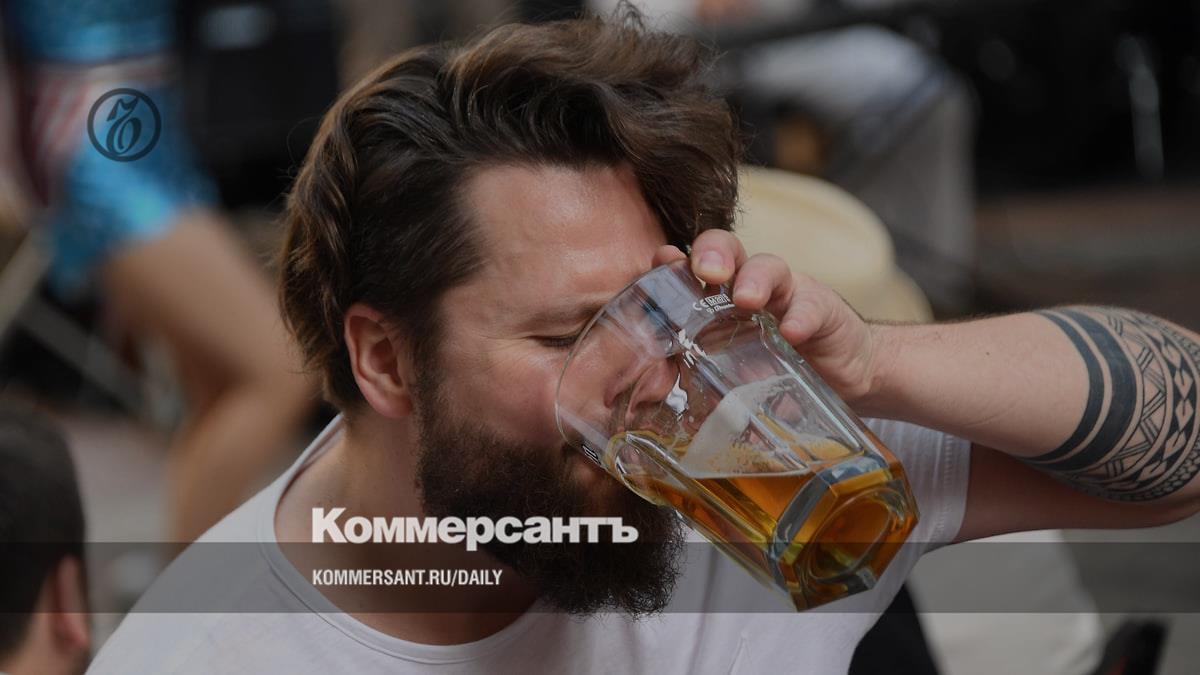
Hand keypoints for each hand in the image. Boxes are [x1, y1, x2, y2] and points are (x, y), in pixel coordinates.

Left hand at [652, 230, 881, 406]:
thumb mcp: (735, 371)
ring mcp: (788, 294)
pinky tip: (792, 333)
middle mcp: (752, 286)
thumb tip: (664, 402)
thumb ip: (705, 373)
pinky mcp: (824, 310)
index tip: (661, 261)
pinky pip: (812, 307)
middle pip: (730, 250)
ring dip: (754, 280)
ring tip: (746, 300)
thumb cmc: (777, 368)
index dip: (676, 260)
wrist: (841, 376)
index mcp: (720, 299)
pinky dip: (801, 318)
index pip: (694, 268)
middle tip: (705, 272)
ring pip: (770, 267)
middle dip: (713, 254)